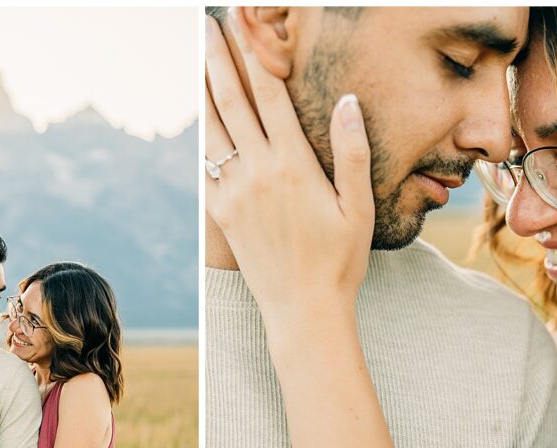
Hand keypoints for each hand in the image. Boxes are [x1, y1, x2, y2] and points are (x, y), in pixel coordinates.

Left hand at [204, 11, 374, 319]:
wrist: (303, 311)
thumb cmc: (339, 262)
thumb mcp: (358, 208)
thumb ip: (352, 153)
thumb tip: (348, 101)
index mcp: (292, 165)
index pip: (269, 95)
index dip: (255, 55)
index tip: (244, 27)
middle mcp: (257, 172)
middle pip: (231, 102)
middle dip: (218, 59)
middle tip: (208, 27)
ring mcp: (234, 193)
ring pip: (212, 130)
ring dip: (203, 90)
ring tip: (197, 60)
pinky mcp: (221, 214)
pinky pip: (204, 167)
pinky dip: (201, 138)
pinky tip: (200, 122)